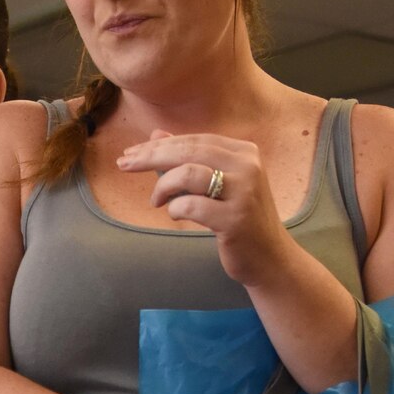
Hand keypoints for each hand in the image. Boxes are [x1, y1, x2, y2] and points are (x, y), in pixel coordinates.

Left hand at [117, 131, 287, 287]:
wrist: (269, 258)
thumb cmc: (238, 220)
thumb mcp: (217, 185)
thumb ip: (189, 160)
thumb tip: (156, 135)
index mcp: (244, 152)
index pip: (194, 140)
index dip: (159, 145)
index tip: (130, 155)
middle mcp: (247, 165)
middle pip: (188, 151)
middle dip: (150, 157)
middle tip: (124, 166)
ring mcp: (243, 192)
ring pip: (189, 173)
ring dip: (163, 186)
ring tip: (156, 201)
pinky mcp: (235, 219)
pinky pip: (192, 205)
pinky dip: (176, 208)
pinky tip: (175, 214)